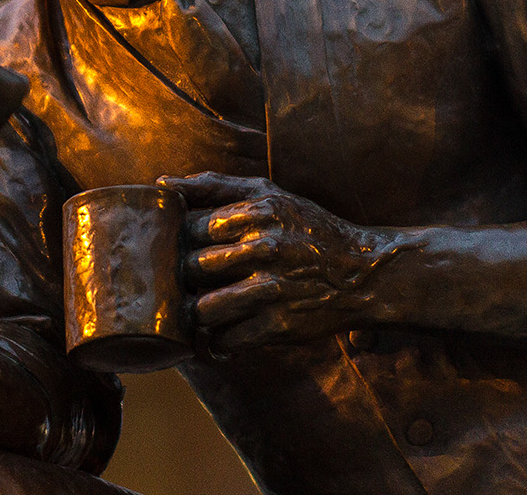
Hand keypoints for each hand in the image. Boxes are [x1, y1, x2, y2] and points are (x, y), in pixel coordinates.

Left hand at [158, 172, 391, 354]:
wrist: (364, 272)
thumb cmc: (307, 230)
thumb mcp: (268, 195)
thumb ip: (215, 186)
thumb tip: (162, 184)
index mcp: (254, 214)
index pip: (188, 229)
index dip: (175, 244)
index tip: (176, 252)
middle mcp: (262, 249)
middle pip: (192, 269)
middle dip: (184, 281)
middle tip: (186, 286)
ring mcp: (271, 289)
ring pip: (203, 310)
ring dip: (197, 316)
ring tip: (201, 312)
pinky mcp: (280, 326)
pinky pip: (227, 340)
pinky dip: (219, 343)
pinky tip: (224, 334)